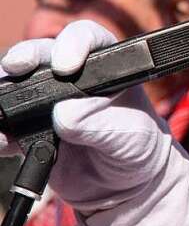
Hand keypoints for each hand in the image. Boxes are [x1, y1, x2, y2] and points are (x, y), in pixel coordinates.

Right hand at [0, 21, 170, 213]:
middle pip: (43, 54)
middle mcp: (73, 77)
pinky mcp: (29, 131)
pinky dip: (0, 132)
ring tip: (1, 110)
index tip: (66, 66)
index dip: (73, 44)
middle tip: (17, 66)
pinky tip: (2, 141)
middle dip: (26, 56)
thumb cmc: (138, 147)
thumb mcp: (130, 135)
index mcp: (106, 67)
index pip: (88, 39)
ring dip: (3, 92)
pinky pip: (6, 127)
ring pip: (16, 85)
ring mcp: (47, 103)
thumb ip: (101, 123)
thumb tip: (65, 114)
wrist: (123, 185)